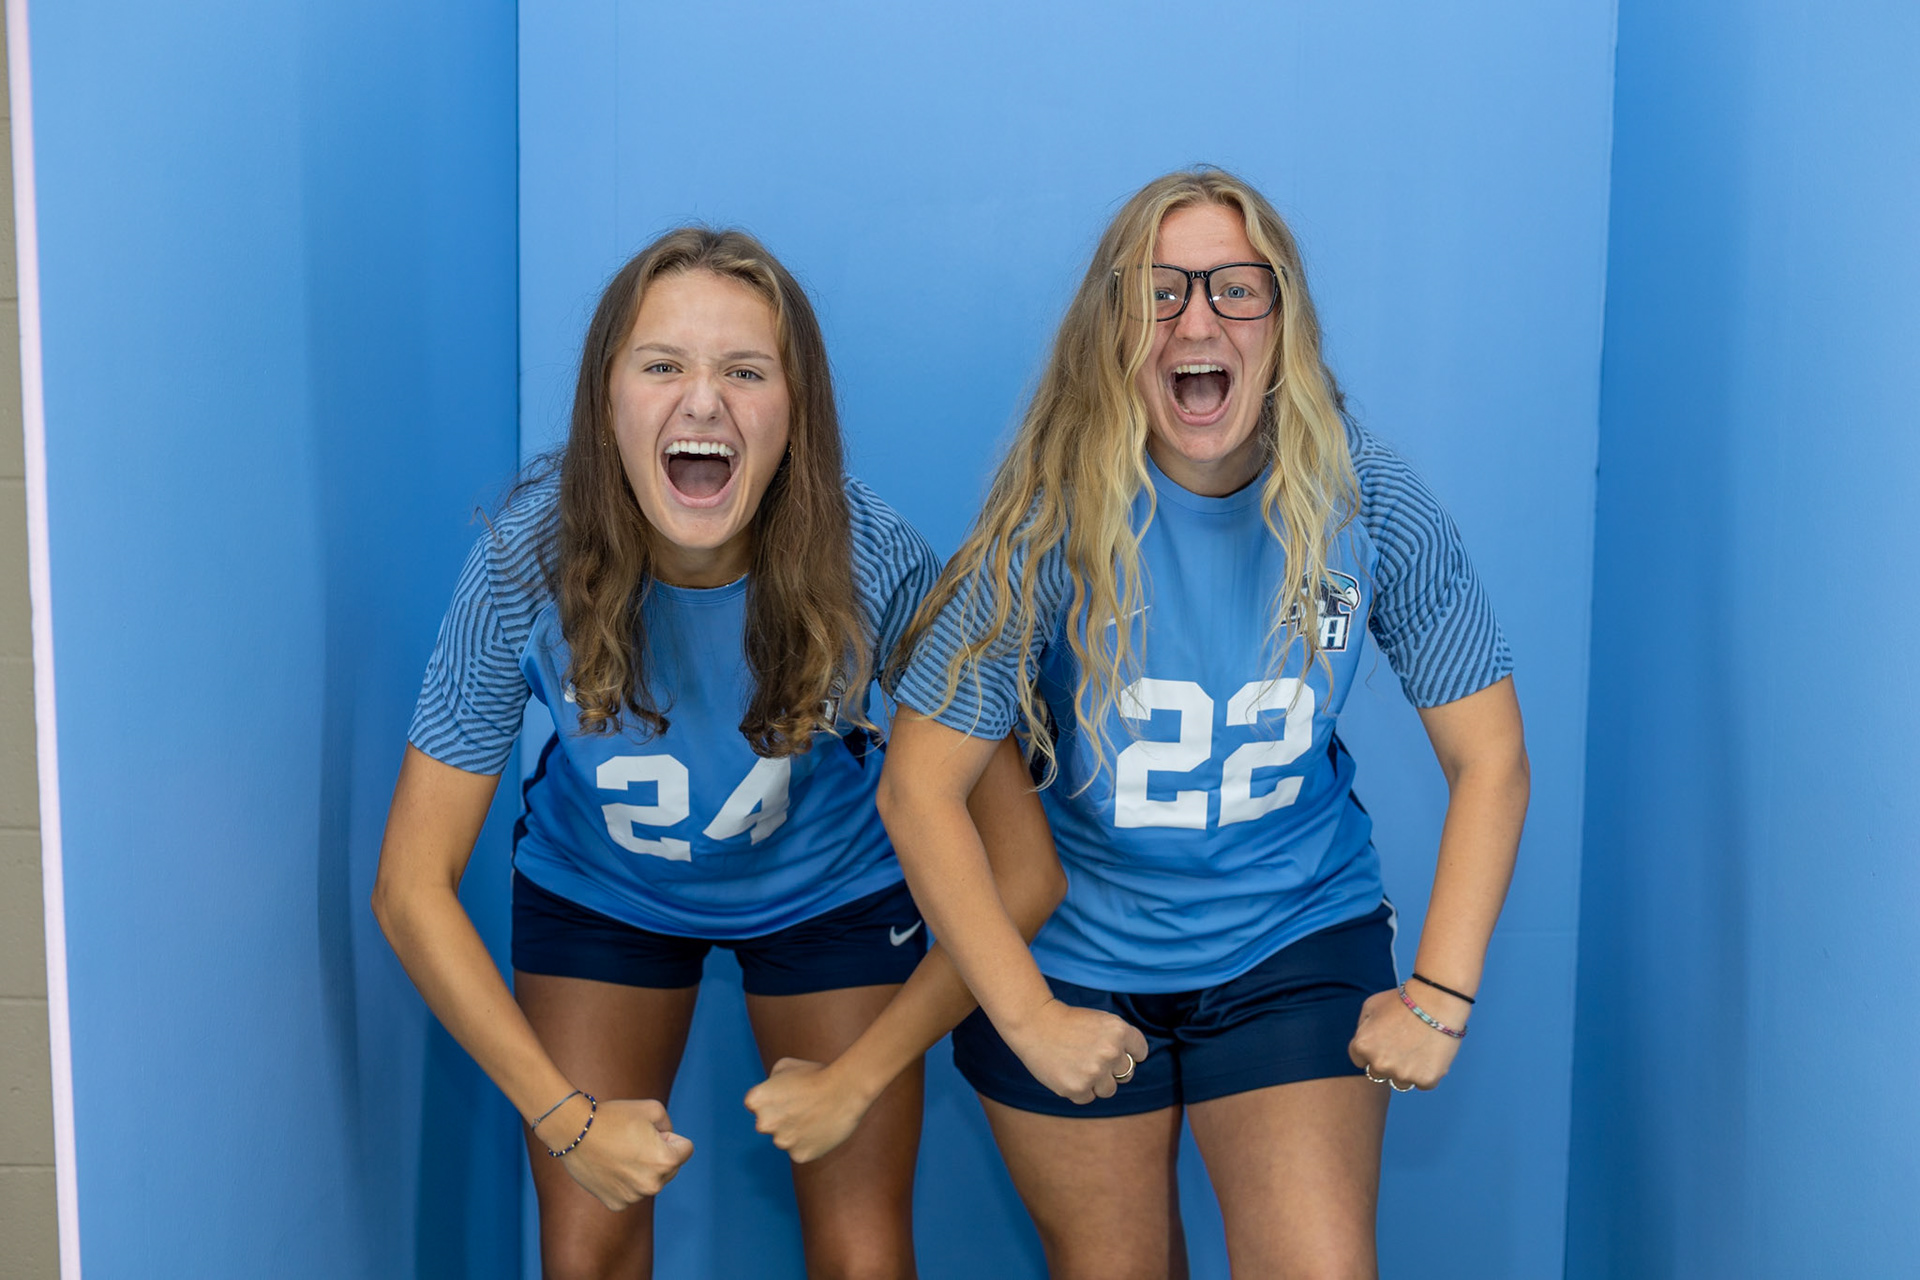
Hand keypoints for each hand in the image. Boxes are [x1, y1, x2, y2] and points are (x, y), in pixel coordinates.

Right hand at [535, 1096, 694, 1209]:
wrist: (574, 1131)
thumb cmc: (614, 1117)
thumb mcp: (653, 1109)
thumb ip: (669, 1126)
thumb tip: (669, 1142)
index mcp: (666, 1161)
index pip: (685, 1149)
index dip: (669, 1137)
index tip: (649, 1132)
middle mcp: (652, 1185)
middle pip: (670, 1168)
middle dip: (659, 1155)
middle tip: (633, 1142)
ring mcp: (633, 1197)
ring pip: (650, 1181)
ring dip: (642, 1170)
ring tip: (619, 1153)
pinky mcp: (616, 1204)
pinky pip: (631, 1192)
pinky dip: (624, 1182)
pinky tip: (610, 1167)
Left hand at [744, 1057, 878, 1163]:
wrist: (845, 1089)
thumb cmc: (817, 1073)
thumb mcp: (785, 1066)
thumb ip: (770, 1082)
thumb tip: (769, 1093)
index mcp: (755, 1101)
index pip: (756, 1105)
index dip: (774, 1099)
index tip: (789, 1094)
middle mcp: (763, 1124)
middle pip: (769, 1125)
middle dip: (782, 1118)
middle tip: (803, 1107)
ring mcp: (782, 1142)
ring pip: (785, 1139)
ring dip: (796, 1132)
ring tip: (816, 1116)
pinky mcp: (799, 1156)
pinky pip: (801, 1151)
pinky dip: (809, 1143)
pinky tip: (821, 1129)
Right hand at [1003, 998, 1148, 1103]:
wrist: (1035, 1023)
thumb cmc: (1069, 1021)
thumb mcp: (1102, 1020)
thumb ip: (1120, 1041)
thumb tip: (1132, 1065)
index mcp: (1119, 1031)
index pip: (1140, 1052)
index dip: (1128, 1052)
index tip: (1114, 1050)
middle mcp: (1110, 1052)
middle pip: (1126, 1073)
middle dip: (1112, 1069)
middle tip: (1091, 1057)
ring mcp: (1094, 1072)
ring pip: (1109, 1090)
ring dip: (1097, 1082)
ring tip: (1078, 1065)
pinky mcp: (1077, 1088)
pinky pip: (1088, 1097)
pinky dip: (1079, 1089)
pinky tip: (1067, 1071)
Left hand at [1347, 986, 1466, 1091]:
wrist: (1436, 1000)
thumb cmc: (1403, 1000)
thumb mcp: (1370, 1006)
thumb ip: (1361, 1028)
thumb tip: (1362, 1044)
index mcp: (1362, 1047)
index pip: (1359, 1060)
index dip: (1373, 1049)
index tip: (1385, 1039)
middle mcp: (1379, 1065)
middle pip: (1378, 1073)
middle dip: (1387, 1061)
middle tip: (1402, 1044)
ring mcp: (1403, 1074)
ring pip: (1400, 1082)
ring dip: (1406, 1070)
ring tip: (1417, 1048)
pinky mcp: (1426, 1080)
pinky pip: (1423, 1083)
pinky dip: (1427, 1072)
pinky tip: (1431, 1053)